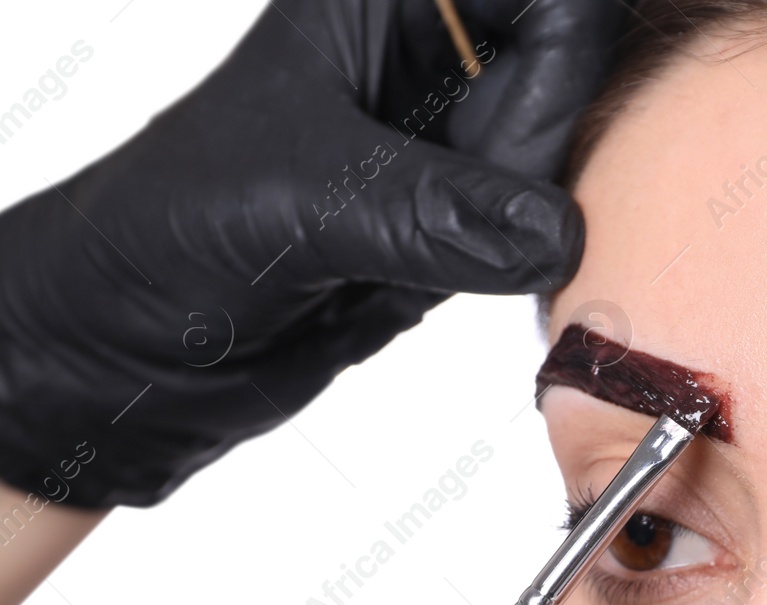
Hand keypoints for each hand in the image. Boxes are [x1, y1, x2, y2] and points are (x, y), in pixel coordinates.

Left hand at [0, 0, 625, 507]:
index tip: (525, 146)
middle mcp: (432, 61)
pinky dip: (542, 262)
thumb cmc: (173, 229)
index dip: (559, 52)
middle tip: (491, 214)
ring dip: (547, 209)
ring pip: (568, 149)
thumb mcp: (303, 201)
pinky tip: (482, 281)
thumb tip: (553, 233)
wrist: (136, 345)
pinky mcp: (474, 226)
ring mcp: (456, 146)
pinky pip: (549, 228)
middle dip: (546, 139)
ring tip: (454, 257)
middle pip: (567, 64)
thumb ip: (434, 212)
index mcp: (384, 4)